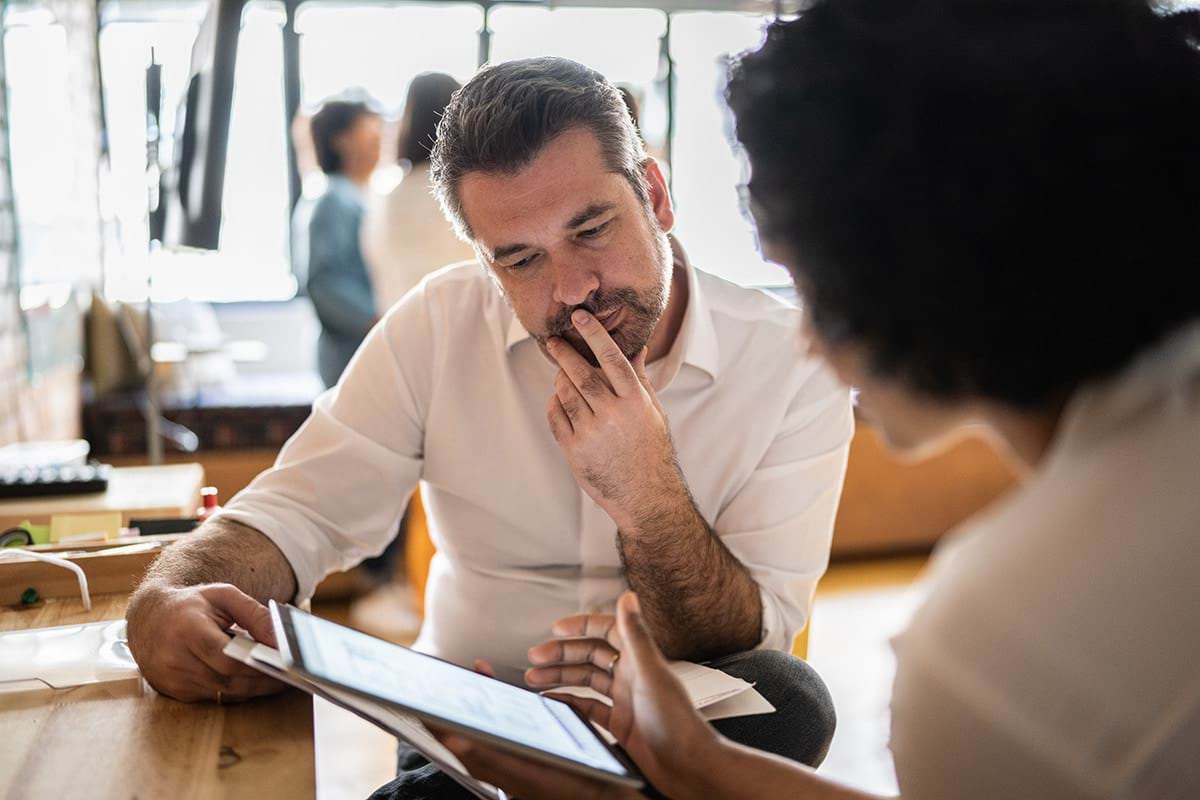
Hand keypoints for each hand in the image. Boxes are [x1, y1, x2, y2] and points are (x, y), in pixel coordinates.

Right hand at [125, 582, 285, 702]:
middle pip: (228, 680)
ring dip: (254, 689)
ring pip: (223, 693)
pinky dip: (236, 691)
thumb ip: (254, 614)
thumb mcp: (224, 596)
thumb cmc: (191, 604)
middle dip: (263, 680)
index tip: (285, 664)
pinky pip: (214, 697)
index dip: (258, 664)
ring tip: (280, 678)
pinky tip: (254, 682)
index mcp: (187, 630)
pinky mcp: (175, 692)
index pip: (227, 657)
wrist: (149, 618)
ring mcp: (173, 680)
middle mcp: (175, 659)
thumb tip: (280, 639)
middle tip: (291, 676)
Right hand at [439, 593, 720, 799]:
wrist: (688, 766)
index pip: (607, 631)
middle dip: (562, 654)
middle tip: (535, 656)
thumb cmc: (676, 722)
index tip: (556, 627)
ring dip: (560, 677)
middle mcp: (631, 676)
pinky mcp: (620, 724)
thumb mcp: (651, 673)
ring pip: (586, 681)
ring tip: (533, 678)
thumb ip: (636, 635)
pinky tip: (553, 700)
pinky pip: (589, 707)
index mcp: (639, 659)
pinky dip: (569, 702)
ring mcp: (625, 700)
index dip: (582, 626)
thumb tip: (628, 596)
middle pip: (590, 656)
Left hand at [545, 310, 681, 530]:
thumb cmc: (651, 449)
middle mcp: (613, 414)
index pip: (611, 358)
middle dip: (565, 354)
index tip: (580, 317)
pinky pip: (556, 418)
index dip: (594, 334)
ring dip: (559, 379)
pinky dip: (554, 404)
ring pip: (565, 394)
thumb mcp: (653, 411)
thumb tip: (637, 347)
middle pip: (581, 374)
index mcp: (635, 401)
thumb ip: (639, 378)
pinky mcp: (575, 451)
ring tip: (560, 373)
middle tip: (554, 341)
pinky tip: (558, 399)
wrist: (645, 495)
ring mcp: (592, 433)